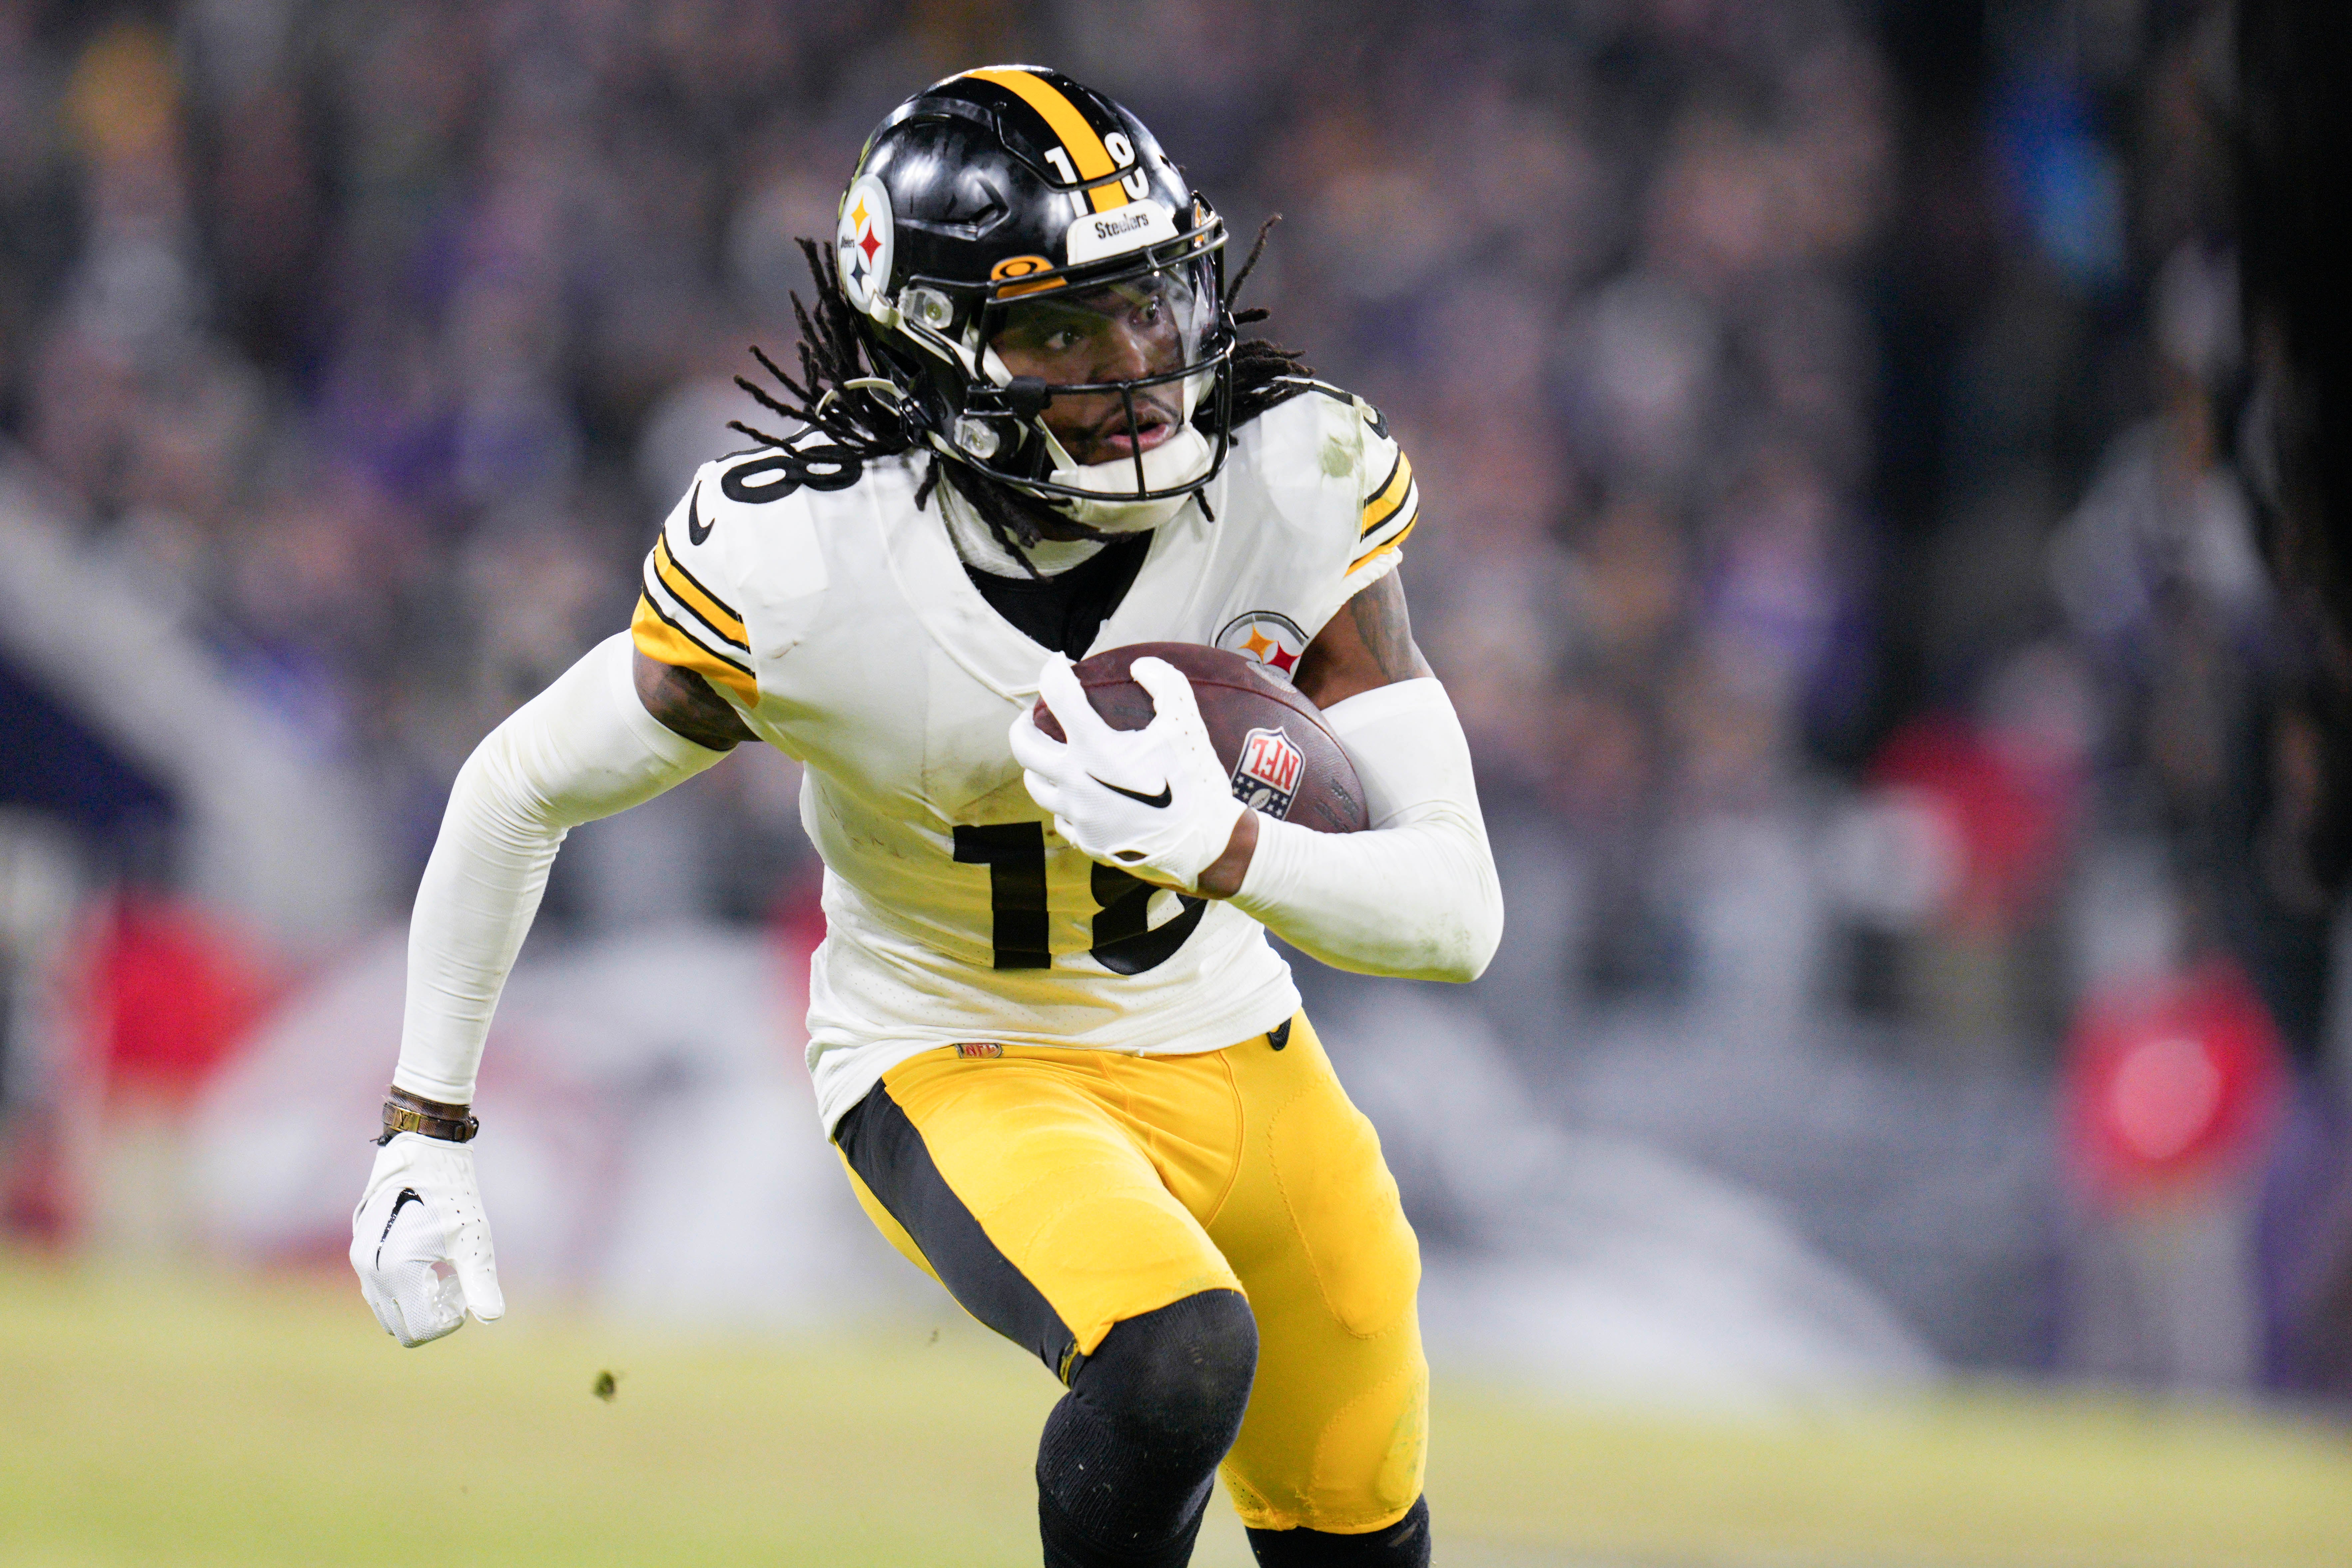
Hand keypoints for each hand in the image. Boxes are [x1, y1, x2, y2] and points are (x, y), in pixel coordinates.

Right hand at [350, 1131, 503, 1346]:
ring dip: (415, 1306)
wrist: (423, 1154)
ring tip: (443, 1277)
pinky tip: (427, 1266)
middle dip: (431, 1317)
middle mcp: (371, 1271)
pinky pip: (377, 1291)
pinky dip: (401, 1291)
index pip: (419, 1329)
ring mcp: (361, 1261)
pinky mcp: (360, 1251)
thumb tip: (492, 1318)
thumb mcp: (473, 1240)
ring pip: (386, 1312)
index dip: (448, 1323)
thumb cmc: (454, 1195)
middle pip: (400, 1327)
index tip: (466, 1297)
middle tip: (456, 1289)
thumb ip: (481, 1282)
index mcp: (397, 1271)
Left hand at [1010, 654, 1246, 893]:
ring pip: (1036, 786)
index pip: (1058, 697)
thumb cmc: (1196, 780)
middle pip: (1024, 747)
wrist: (1206, 844)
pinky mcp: (1087, 841)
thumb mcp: (1188, 722)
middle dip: (1025, 725)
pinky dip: (1065, 801)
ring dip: (1039, 766)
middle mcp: (1076, 783)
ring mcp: (1078, 816)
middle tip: (1036, 717)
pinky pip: (1061, 818)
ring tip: (1054, 756)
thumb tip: (1139, 665)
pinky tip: (1081, 794)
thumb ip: (1165, 683)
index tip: (1058, 664)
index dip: (1053, 672)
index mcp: (1096, 749)